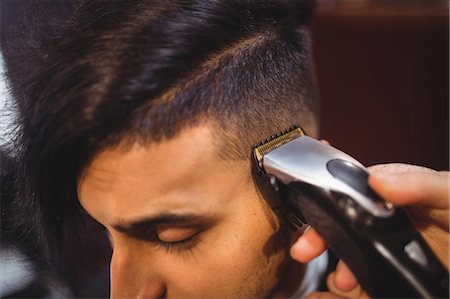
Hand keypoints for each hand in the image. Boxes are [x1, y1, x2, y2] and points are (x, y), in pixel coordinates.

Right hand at [290, 163, 449, 297]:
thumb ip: (420, 183)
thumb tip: (378, 180)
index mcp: (396, 194)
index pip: (350, 193)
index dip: (327, 204)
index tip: (315, 215)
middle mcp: (388, 222)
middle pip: (343, 227)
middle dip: (320, 237)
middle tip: (306, 249)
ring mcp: (391, 251)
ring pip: (351, 258)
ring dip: (337, 269)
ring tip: (341, 281)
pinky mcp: (395, 277)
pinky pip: (365, 284)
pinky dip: (347, 288)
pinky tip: (341, 291)